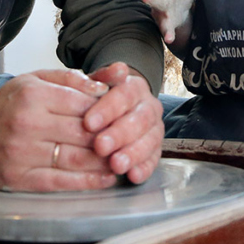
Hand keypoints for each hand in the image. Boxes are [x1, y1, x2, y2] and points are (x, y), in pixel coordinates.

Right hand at [0, 69, 118, 191]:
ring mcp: (22, 153)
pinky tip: (104, 178)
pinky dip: (87, 182)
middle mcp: (27, 123)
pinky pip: (61, 181)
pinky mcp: (19, 177)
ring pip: (76, 159)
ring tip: (122, 160)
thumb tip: (105, 85)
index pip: (83, 104)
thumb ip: (70, 79)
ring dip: (105, 162)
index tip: (124, 116)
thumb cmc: (8, 105)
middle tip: (130, 141)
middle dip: (111, 138)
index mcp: (33, 96)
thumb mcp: (34, 80)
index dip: (108, 112)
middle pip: (83, 133)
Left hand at [82, 62, 163, 183]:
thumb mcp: (95, 84)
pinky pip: (154, 159)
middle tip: (100, 147)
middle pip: (139, 120)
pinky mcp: (156, 149)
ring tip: (116, 165)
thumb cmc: (98, 98)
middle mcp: (149, 106)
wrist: (114, 108)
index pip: (124, 95)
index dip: (107, 109)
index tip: (88, 122)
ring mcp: (155, 129)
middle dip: (119, 135)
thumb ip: (102, 77)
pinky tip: (133, 176)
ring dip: (133, 154)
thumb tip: (118, 68)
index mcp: (134, 87)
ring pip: (150, 140)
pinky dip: (144, 168)